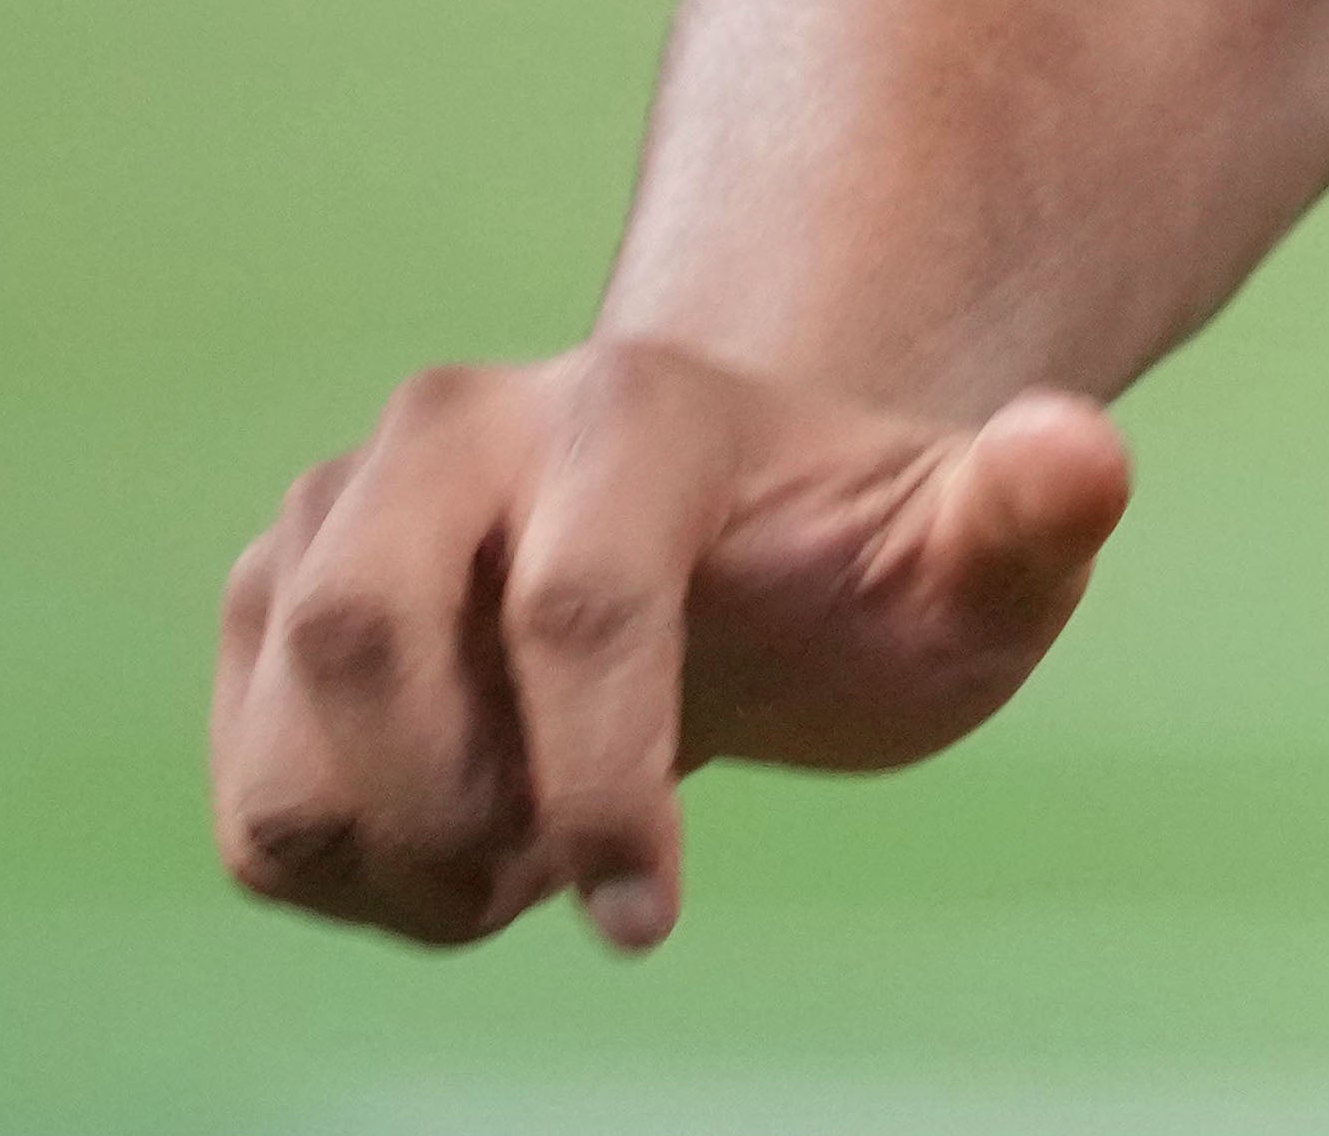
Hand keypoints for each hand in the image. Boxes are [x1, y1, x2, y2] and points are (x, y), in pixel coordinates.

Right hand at [209, 341, 1132, 949]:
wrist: (742, 569)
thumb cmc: (864, 577)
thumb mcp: (976, 560)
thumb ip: (1034, 512)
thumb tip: (1078, 452)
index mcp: (638, 408)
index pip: (575, 600)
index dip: (602, 786)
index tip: (650, 920)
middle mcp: (457, 424)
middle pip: (363, 636)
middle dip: (461, 808)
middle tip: (559, 882)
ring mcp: (339, 506)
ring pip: (287, 736)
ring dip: (398, 858)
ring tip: (525, 860)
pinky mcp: (272, 599)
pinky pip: (249, 796)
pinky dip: (343, 872)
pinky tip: (463, 847)